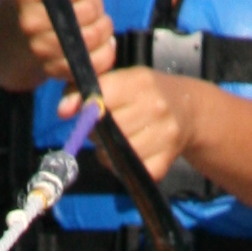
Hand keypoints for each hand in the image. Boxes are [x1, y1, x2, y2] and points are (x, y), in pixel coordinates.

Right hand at [13, 0, 117, 85]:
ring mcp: (40, 50)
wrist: (23, 20)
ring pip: (89, 40)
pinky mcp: (54, 70)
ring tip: (96, 20)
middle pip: (83, 14)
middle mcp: (28, 22)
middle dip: (96, 5)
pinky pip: (91, 65)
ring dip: (103, 28)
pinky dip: (105, 52)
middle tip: (90, 2)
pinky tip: (102, 41)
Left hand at [93, 61, 192, 180]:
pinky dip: (121, 166)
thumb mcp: (120, 80)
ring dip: (107, 151)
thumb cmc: (144, 93)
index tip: (85, 110)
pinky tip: (127, 154)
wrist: (189, 109)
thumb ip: (83, 89)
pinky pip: (129, 170)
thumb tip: (62, 111)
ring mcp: (163, 137)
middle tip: (104, 126)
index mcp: (140, 82)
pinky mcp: (164, 162)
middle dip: (97, 130)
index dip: (87, 107)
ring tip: (115, 140)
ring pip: (115, 153)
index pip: (101, 97)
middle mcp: (155, 108)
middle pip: (107, 128)